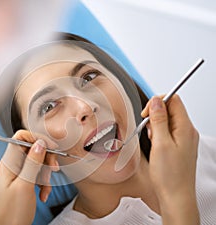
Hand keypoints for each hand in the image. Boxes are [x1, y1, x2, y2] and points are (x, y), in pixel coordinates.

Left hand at [0, 130, 58, 224]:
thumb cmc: (11, 212)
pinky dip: (43, 183)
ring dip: (46, 174)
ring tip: (45, 188)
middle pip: (33, 149)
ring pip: (38, 163)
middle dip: (46, 159)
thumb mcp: (25, 185)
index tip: (51, 147)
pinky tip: (43, 194)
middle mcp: (13, 165)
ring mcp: (18, 173)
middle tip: (53, 170)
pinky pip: (38, 175)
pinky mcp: (24, 181)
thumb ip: (33, 162)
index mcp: (9, 162)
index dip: (37, 138)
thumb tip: (40, 143)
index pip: (21, 137)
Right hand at [141, 95, 198, 224]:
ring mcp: (184, 139)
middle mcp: (187, 131)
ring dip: (156, 127)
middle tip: (150, 131)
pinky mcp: (179, 146)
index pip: (173, 100)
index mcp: (185, 128)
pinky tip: (156, 146)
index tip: (146, 114)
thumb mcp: (160, 144)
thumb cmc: (170, 175)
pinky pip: (167, 132)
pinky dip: (158, 136)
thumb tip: (156, 101)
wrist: (175, 196)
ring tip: (153, 142)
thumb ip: (158, 120)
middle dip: (155, 116)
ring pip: (167, 121)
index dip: (157, 103)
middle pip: (170, 110)